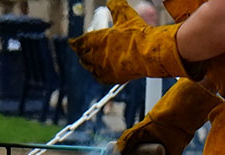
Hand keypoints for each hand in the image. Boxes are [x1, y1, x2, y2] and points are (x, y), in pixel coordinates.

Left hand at [70, 0, 200, 83]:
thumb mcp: (125, 16)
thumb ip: (116, 6)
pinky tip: (100, 69)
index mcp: (94, 40)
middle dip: (82, 51)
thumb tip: (112, 0)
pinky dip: (97, 72)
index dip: (75, 42)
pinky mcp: (109, 78)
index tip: (74, 41)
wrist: (149, 54)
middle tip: (85, 48)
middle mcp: (95, 55)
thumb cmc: (137, 35)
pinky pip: (97, 76)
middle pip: (82, 54)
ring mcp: (101, 68)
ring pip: (88, 66)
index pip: (78, 43)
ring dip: (88, 61)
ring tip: (92, 58)